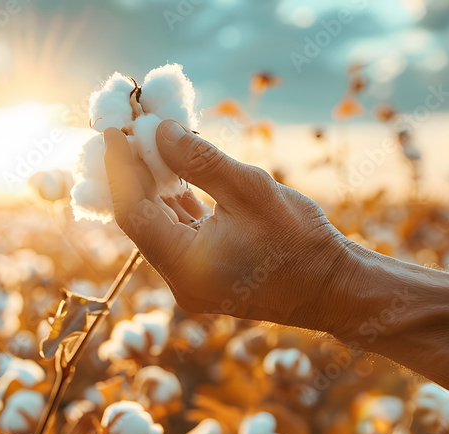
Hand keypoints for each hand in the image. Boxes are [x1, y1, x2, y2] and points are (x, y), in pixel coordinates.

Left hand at [103, 120, 366, 333]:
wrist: (335, 289)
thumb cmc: (302, 242)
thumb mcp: (252, 191)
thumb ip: (201, 161)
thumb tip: (161, 130)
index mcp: (185, 267)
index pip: (135, 213)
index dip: (120, 170)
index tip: (114, 132)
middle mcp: (179, 280)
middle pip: (141, 220)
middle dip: (132, 173)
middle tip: (126, 129)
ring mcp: (191, 279)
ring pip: (159, 225)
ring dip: (153, 185)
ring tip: (146, 140)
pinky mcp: (205, 272)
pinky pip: (179, 232)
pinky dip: (175, 201)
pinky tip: (171, 167)